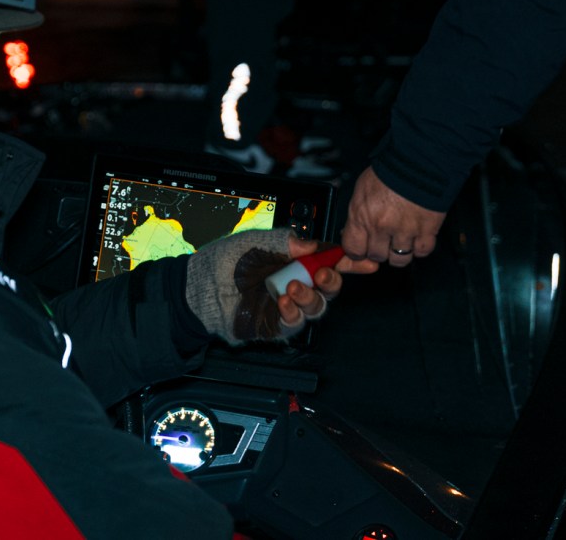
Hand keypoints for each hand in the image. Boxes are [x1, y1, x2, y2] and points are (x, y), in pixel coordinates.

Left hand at [186, 230, 377, 343]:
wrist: (201, 286)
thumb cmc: (225, 261)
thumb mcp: (259, 241)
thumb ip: (288, 242)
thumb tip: (314, 244)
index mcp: (294, 261)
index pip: (328, 261)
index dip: (349, 262)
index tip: (365, 261)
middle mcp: (294, 283)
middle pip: (329, 287)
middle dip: (333, 280)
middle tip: (323, 273)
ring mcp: (285, 305)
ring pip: (316, 307)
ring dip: (311, 296)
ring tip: (293, 287)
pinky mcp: (274, 324)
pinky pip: (295, 323)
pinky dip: (294, 312)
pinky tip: (284, 302)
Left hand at [341, 166, 446, 265]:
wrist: (420, 160)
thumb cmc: (391, 171)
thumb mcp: (362, 190)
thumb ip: (357, 214)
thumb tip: (353, 231)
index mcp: (362, 216)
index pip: (353, 250)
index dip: (358, 252)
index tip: (362, 249)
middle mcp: (382, 226)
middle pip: (377, 257)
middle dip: (380, 251)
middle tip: (384, 241)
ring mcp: (405, 230)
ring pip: (400, 259)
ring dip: (400, 252)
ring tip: (401, 241)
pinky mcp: (427, 230)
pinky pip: (422, 252)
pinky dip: (420, 248)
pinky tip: (417, 238)